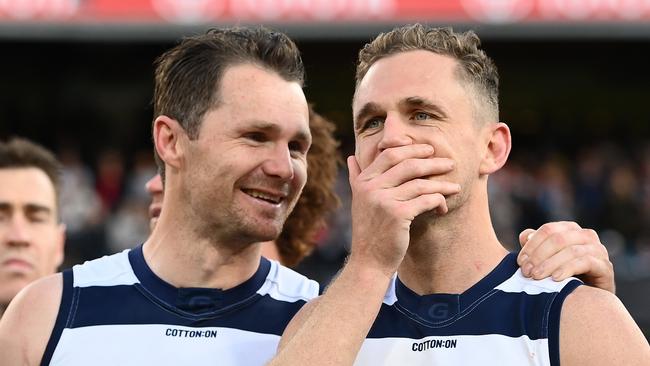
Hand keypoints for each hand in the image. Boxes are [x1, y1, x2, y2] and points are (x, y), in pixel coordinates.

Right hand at [347, 145, 460, 276]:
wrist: (369, 261)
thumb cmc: (369, 231)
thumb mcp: (359, 201)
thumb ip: (356, 178)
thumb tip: (351, 157)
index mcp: (363, 181)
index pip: (389, 155)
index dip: (411, 149)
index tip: (428, 151)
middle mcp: (371, 188)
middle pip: (407, 165)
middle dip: (432, 162)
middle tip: (449, 163)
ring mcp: (384, 200)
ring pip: (420, 183)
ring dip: (441, 184)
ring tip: (455, 187)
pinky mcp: (398, 215)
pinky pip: (426, 200)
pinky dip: (438, 202)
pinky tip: (443, 208)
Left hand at [517, 221, 614, 292]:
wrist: (588, 302)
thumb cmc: (562, 278)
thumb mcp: (545, 261)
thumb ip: (535, 247)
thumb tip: (526, 236)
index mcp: (570, 230)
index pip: (548, 230)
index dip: (532, 245)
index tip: (520, 261)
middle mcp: (586, 236)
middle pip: (558, 238)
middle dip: (539, 255)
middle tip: (526, 272)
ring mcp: (599, 250)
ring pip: (571, 251)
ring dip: (550, 264)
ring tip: (536, 276)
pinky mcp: (606, 267)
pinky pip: (586, 262)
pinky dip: (568, 269)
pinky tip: (556, 279)